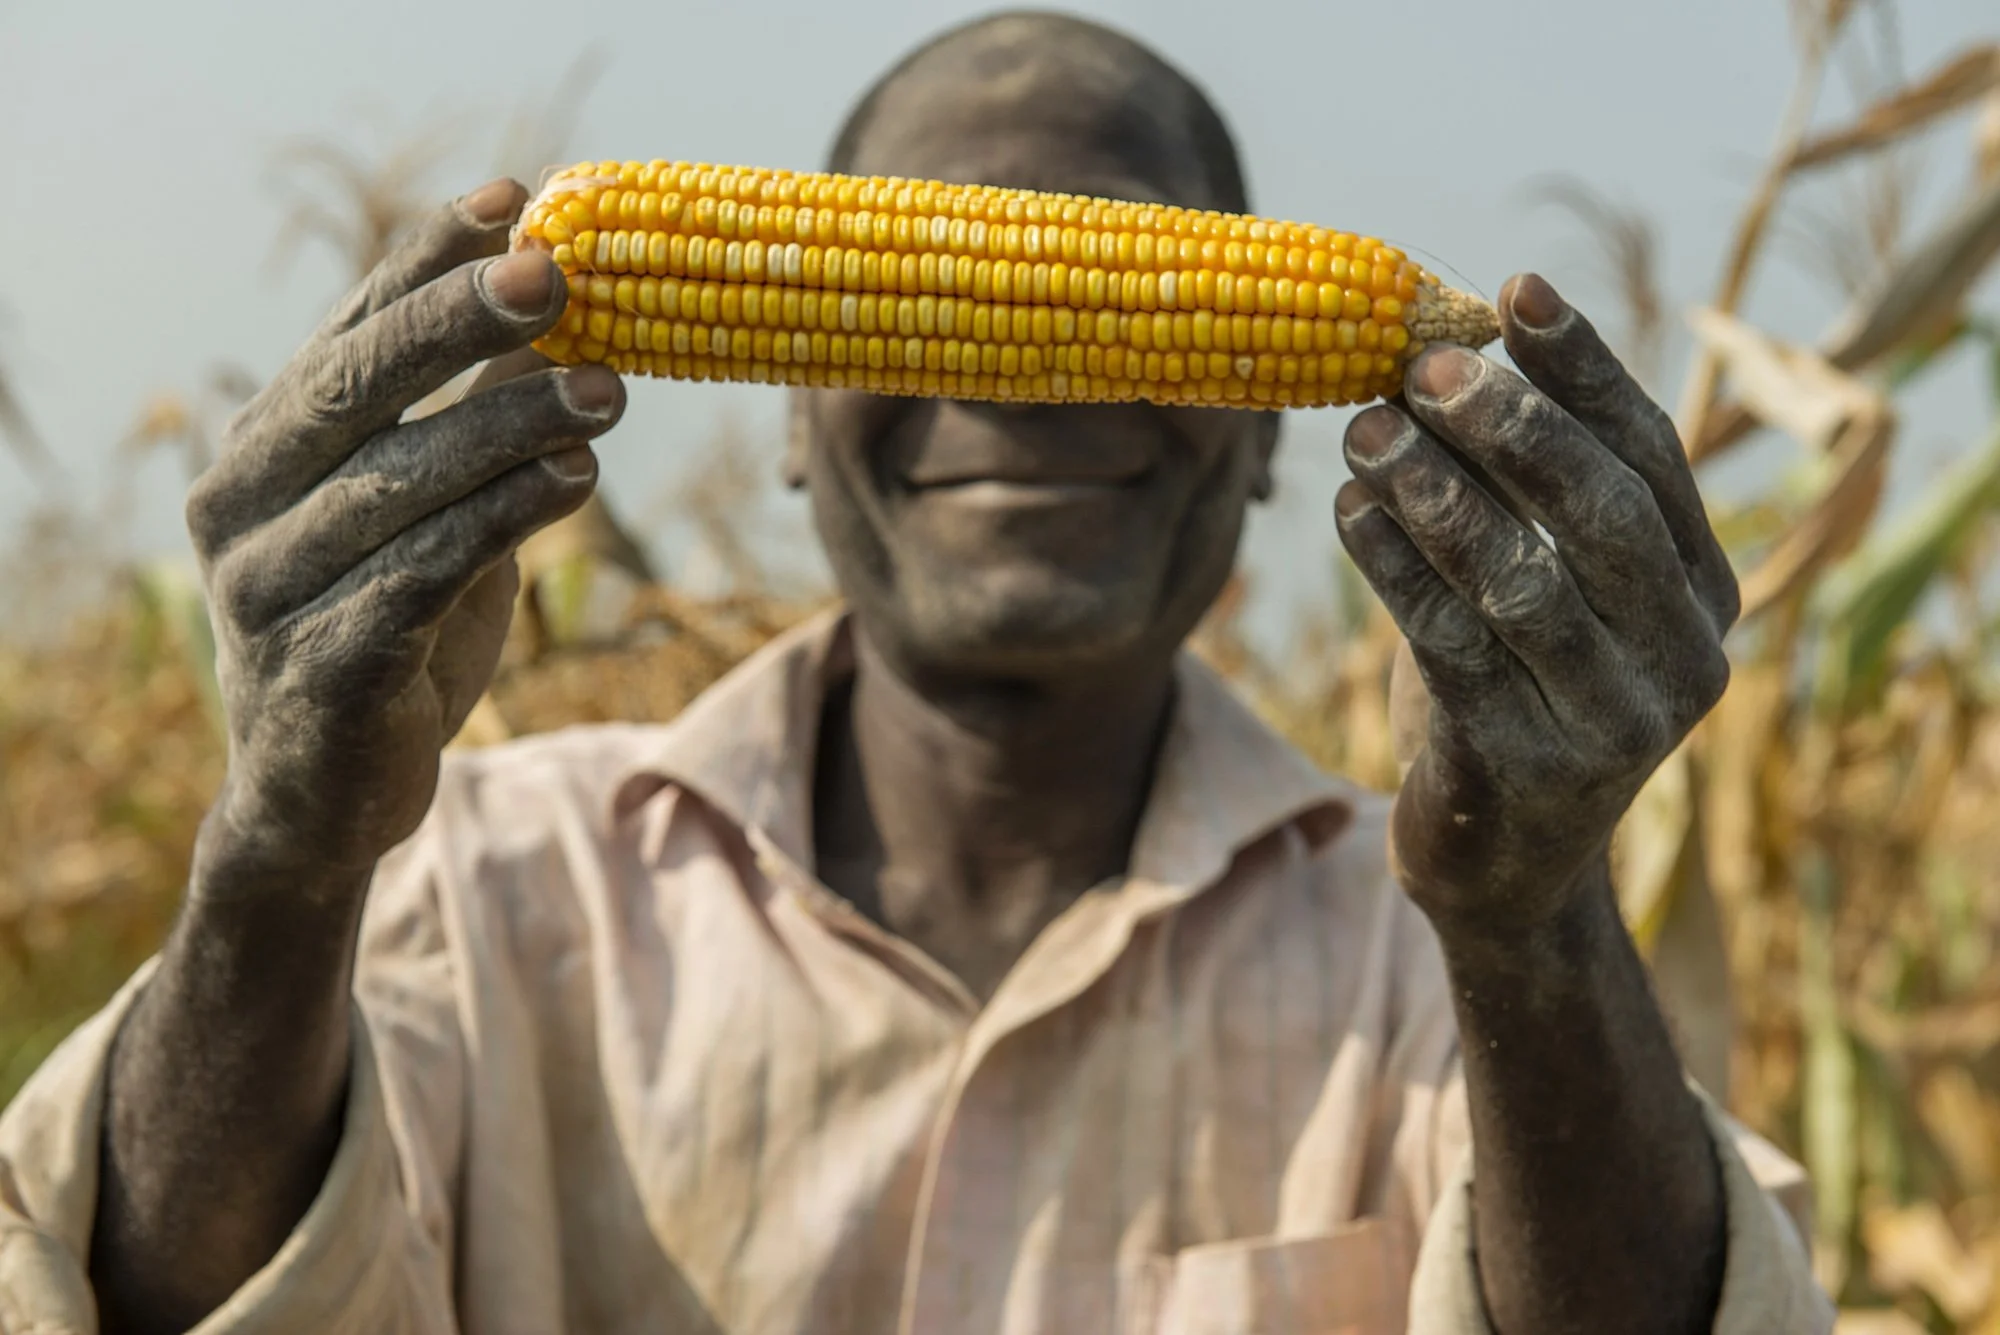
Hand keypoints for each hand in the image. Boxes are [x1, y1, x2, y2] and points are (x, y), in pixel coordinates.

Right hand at [183, 178, 623, 880]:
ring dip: (506, 430)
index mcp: (263, 449)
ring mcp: (266, 594)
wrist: (325, 797)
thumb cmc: (384, 627)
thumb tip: (562, 311)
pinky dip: (496, 525)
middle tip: (555, 274)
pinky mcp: (317, 675)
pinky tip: (573, 483)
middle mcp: (240, 507)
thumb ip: (464, 420)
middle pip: (352, 391)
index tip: (513, 200)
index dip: (424, 261)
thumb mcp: (425, 511)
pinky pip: (413, 581)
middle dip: (455, 322)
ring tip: (606, 392)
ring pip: (393, 487)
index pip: (347, 330)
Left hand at [1335, 274, 1737, 934]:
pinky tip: (1348, 513)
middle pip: (1601, 512)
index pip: (1650, 454)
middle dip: (1509, 426)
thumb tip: (1440, 349)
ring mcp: (1618, 723)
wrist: (1503, 864)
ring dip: (1435, 494)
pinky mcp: (1535, 772)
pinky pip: (1455, 649)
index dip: (1583, 367)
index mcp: (1700, 589)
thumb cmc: (1511, 689)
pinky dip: (1397, 571)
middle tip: (1419, 368)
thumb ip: (1522, 492)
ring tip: (1361, 431)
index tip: (1515, 288)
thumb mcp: (1539, 586)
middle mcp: (1684, 654)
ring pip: (1523, 580)